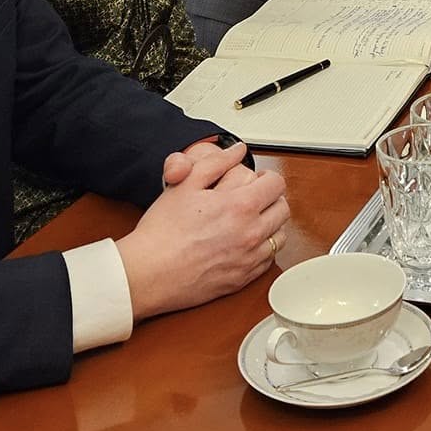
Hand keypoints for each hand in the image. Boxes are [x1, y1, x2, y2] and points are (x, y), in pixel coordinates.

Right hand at [116, 142, 290, 321]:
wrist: (148, 272)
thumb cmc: (162, 232)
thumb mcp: (186, 184)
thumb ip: (216, 163)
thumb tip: (236, 151)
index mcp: (240, 206)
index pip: (276, 184)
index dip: (266, 178)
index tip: (256, 181)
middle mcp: (251, 233)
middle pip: (282, 209)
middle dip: (270, 199)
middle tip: (251, 199)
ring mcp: (248, 258)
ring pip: (279, 236)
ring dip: (270, 225)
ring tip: (248, 221)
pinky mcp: (242, 279)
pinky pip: (268, 260)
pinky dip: (262, 249)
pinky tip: (242, 243)